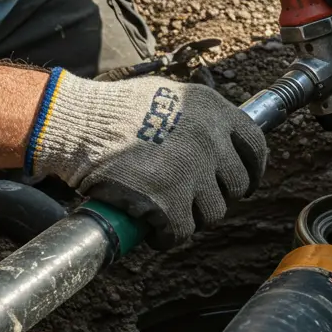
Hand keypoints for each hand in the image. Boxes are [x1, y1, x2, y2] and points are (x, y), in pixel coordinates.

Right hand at [25, 68, 267, 248]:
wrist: (77, 124)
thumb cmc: (113, 110)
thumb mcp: (168, 96)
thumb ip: (198, 118)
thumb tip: (219, 143)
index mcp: (212, 110)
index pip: (254, 145)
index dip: (253, 169)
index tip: (245, 183)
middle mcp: (210, 139)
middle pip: (236, 185)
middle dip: (216, 194)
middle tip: (190, 197)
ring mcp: (192, 171)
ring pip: (213, 212)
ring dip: (190, 215)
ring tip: (163, 207)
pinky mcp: (169, 201)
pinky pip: (181, 231)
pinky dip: (166, 235)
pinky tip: (152, 228)